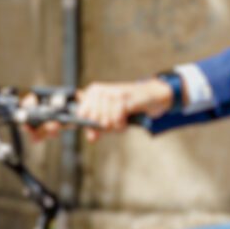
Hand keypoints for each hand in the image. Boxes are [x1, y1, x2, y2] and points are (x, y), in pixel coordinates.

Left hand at [56, 78, 173, 136]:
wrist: (149, 95)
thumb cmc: (126, 106)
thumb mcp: (109, 116)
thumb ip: (98, 127)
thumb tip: (91, 138)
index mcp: (92, 92)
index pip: (81, 114)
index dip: (89, 125)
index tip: (97, 130)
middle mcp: (99, 90)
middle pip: (93, 120)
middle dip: (105, 127)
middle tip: (114, 123)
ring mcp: (110, 93)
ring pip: (105, 121)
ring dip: (115, 126)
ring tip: (121, 121)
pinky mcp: (121, 97)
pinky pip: (116, 120)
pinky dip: (121, 124)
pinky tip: (125, 120)